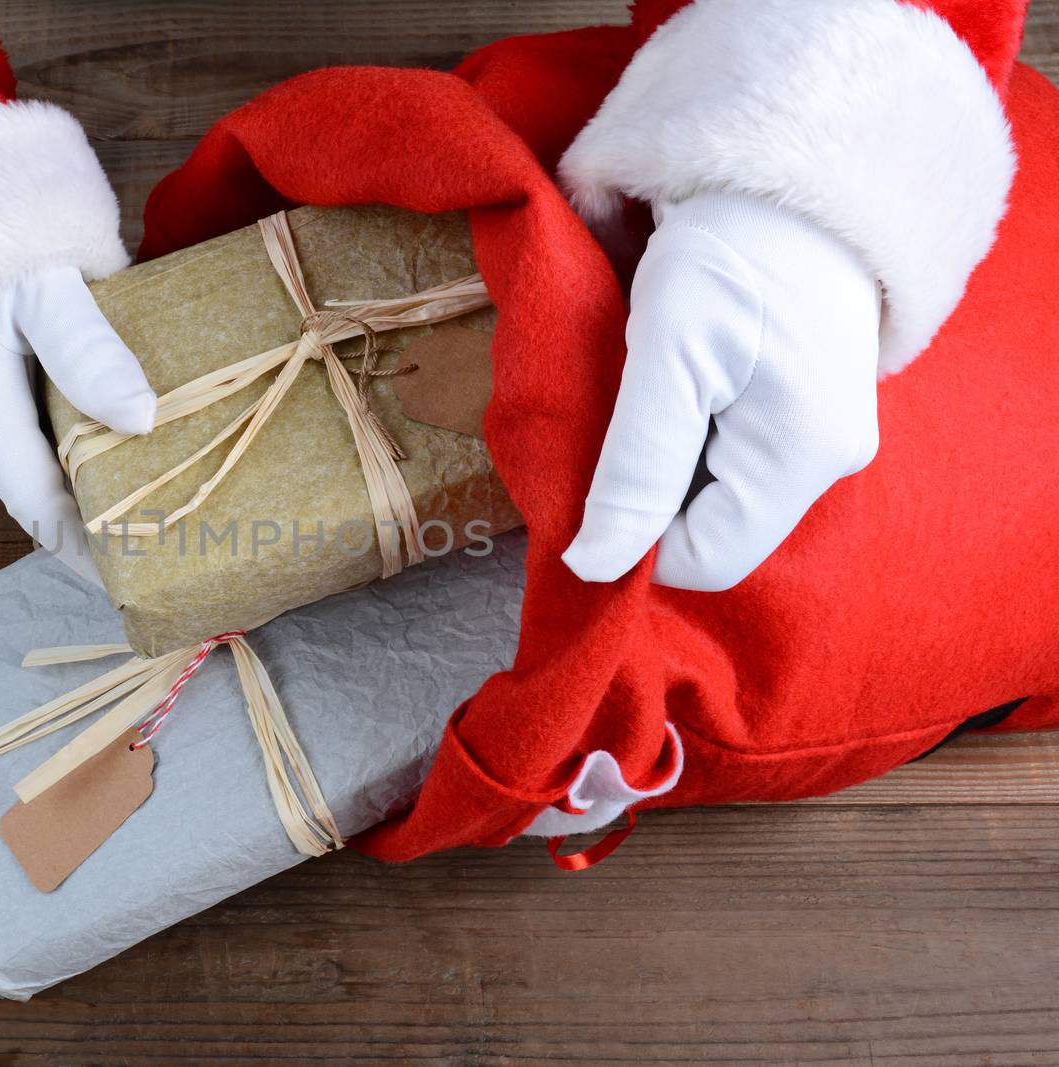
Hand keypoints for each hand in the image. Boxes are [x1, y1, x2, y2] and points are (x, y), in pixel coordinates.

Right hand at [0, 266, 155, 584]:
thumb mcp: (38, 287)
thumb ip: (85, 348)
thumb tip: (142, 419)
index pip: (40, 509)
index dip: (87, 555)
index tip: (136, 589)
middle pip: (50, 502)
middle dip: (103, 538)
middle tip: (172, 562)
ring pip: (55, 471)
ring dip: (105, 497)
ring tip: (175, 521)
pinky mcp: (14, 390)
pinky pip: (59, 438)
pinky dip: (102, 455)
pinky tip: (151, 457)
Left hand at [562, 192, 882, 590]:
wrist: (792, 165)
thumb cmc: (731, 250)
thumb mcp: (667, 359)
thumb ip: (635, 471)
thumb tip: (593, 568)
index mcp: (803, 461)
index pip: (704, 559)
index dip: (636, 540)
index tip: (593, 478)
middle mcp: (831, 463)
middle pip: (714, 529)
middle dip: (651, 496)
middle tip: (615, 422)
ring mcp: (826, 434)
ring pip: (720, 494)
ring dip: (666, 463)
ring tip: (648, 393)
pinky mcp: (809, 407)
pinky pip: (735, 456)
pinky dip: (690, 435)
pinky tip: (677, 386)